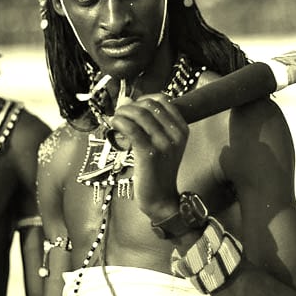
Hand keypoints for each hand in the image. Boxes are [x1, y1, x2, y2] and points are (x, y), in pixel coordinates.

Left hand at [108, 94, 188, 220]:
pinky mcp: (149, 153)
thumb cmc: (158, 169)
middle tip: (120, 113)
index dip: (143, 99)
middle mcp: (176, 134)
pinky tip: (113, 124)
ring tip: (115, 119)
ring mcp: (164, 144)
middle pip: (150, 105)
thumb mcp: (163, 143)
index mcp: (182, 128)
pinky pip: (132, 129)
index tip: (132, 106)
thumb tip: (126, 100)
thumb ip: (149, 122)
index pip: (163, 100)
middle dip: (130, 106)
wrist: (161, 197)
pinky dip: (119, 122)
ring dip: (122, 113)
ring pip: (139, 115)